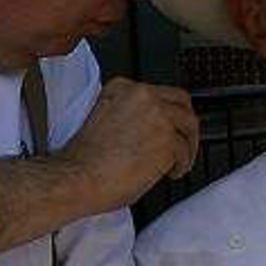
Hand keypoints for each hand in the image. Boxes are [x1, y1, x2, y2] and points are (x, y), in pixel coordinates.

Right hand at [57, 77, 198, 213]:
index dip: (165, 112)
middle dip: (184, 122)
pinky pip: (184, 151)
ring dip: (188, 144)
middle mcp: (142, 95)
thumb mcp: (103, 121)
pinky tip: (172, 172)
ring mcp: (157, 115)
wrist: (77, 177)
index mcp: (121, 88)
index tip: (166, 125)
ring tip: (180, 161)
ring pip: (188, 124)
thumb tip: (148, 132)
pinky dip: (182, 164)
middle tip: (184, 140)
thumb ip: (129, 117)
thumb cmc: (83, 161)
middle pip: (180, 101)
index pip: (156, 93)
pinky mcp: (167, 138)